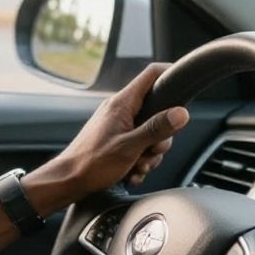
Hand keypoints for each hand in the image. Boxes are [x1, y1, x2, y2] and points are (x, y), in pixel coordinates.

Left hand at [55, 63, 189, 196]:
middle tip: (151, 152)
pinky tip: (131, 173)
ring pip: (151, 134)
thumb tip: (181, 113)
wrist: (69, 181)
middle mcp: (121, 110)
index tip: (186, 86)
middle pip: (158, 112)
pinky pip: (140, 146)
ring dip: (149, 155)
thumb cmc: (92, 163)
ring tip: (137, 166)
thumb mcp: (130, 147)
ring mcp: (119, 125)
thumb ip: (156, 128)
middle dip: (161, 138)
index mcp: (122, 103)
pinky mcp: (117, 140)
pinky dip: (139, 162)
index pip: (152, 74)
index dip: (171, 73)